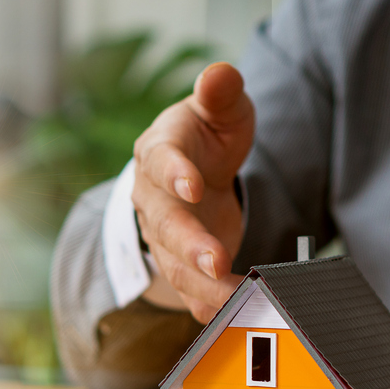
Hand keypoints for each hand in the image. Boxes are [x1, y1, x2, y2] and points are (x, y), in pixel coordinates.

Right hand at [131, 62, 254, 321]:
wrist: (193, 175)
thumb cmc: (207, 136)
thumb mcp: (220, 109)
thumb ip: (221, 93)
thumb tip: (220, 74)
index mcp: (160, 151)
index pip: (160, 160)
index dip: (174, 174)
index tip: (193, 186)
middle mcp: (153, 197)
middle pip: (164, 223)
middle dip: (189, 244)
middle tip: (216, 260)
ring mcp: (164, 236)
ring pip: (175, 264)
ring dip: (203, 285)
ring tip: (235, 297)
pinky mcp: (181, 264)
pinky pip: (189, 290)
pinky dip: (209, 305)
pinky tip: (233, 314)